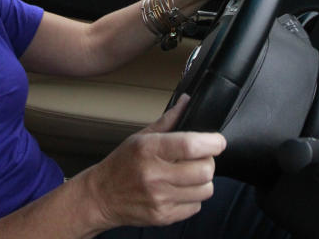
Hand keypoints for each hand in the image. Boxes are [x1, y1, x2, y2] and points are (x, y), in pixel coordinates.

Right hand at [81, 95, 225, 228]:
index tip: (218, 141)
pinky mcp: (163, 217)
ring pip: (205, 190)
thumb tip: (188, 101)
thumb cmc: (122, 164)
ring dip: (202, 181)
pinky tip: (179, 190)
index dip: (212, 142)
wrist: (100, 196)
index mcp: (149, 149)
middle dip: (208, 162)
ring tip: (188, 175)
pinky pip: (196, 206)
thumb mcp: (140, 137)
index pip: (191, 146)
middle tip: (200, 158)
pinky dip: (193, 198)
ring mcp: (160, 199)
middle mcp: (154, 175)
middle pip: (204, 170)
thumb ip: (168, 121)